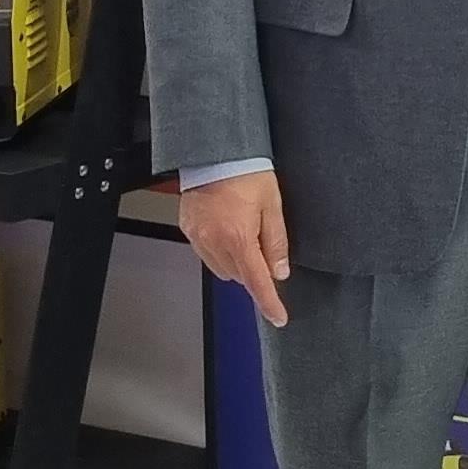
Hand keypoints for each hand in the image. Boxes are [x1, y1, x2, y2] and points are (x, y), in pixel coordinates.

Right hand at [180, 168, 292, 327]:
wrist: (215, 151)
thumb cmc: (247, 173)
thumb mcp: (272, 205)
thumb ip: (276, 242)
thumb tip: (280, 272)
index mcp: (238, 238)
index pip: (256, 281)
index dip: (269, 302)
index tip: (279, 317)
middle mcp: (214, 242)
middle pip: (238, 275)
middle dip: (253, 270)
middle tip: (262, 244)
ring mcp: (197, 237)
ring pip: (221, 268)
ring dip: (235, 261)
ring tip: (244, 232)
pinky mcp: (187, 229)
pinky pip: (205, 252)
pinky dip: (219, 250)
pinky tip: (227, 229)